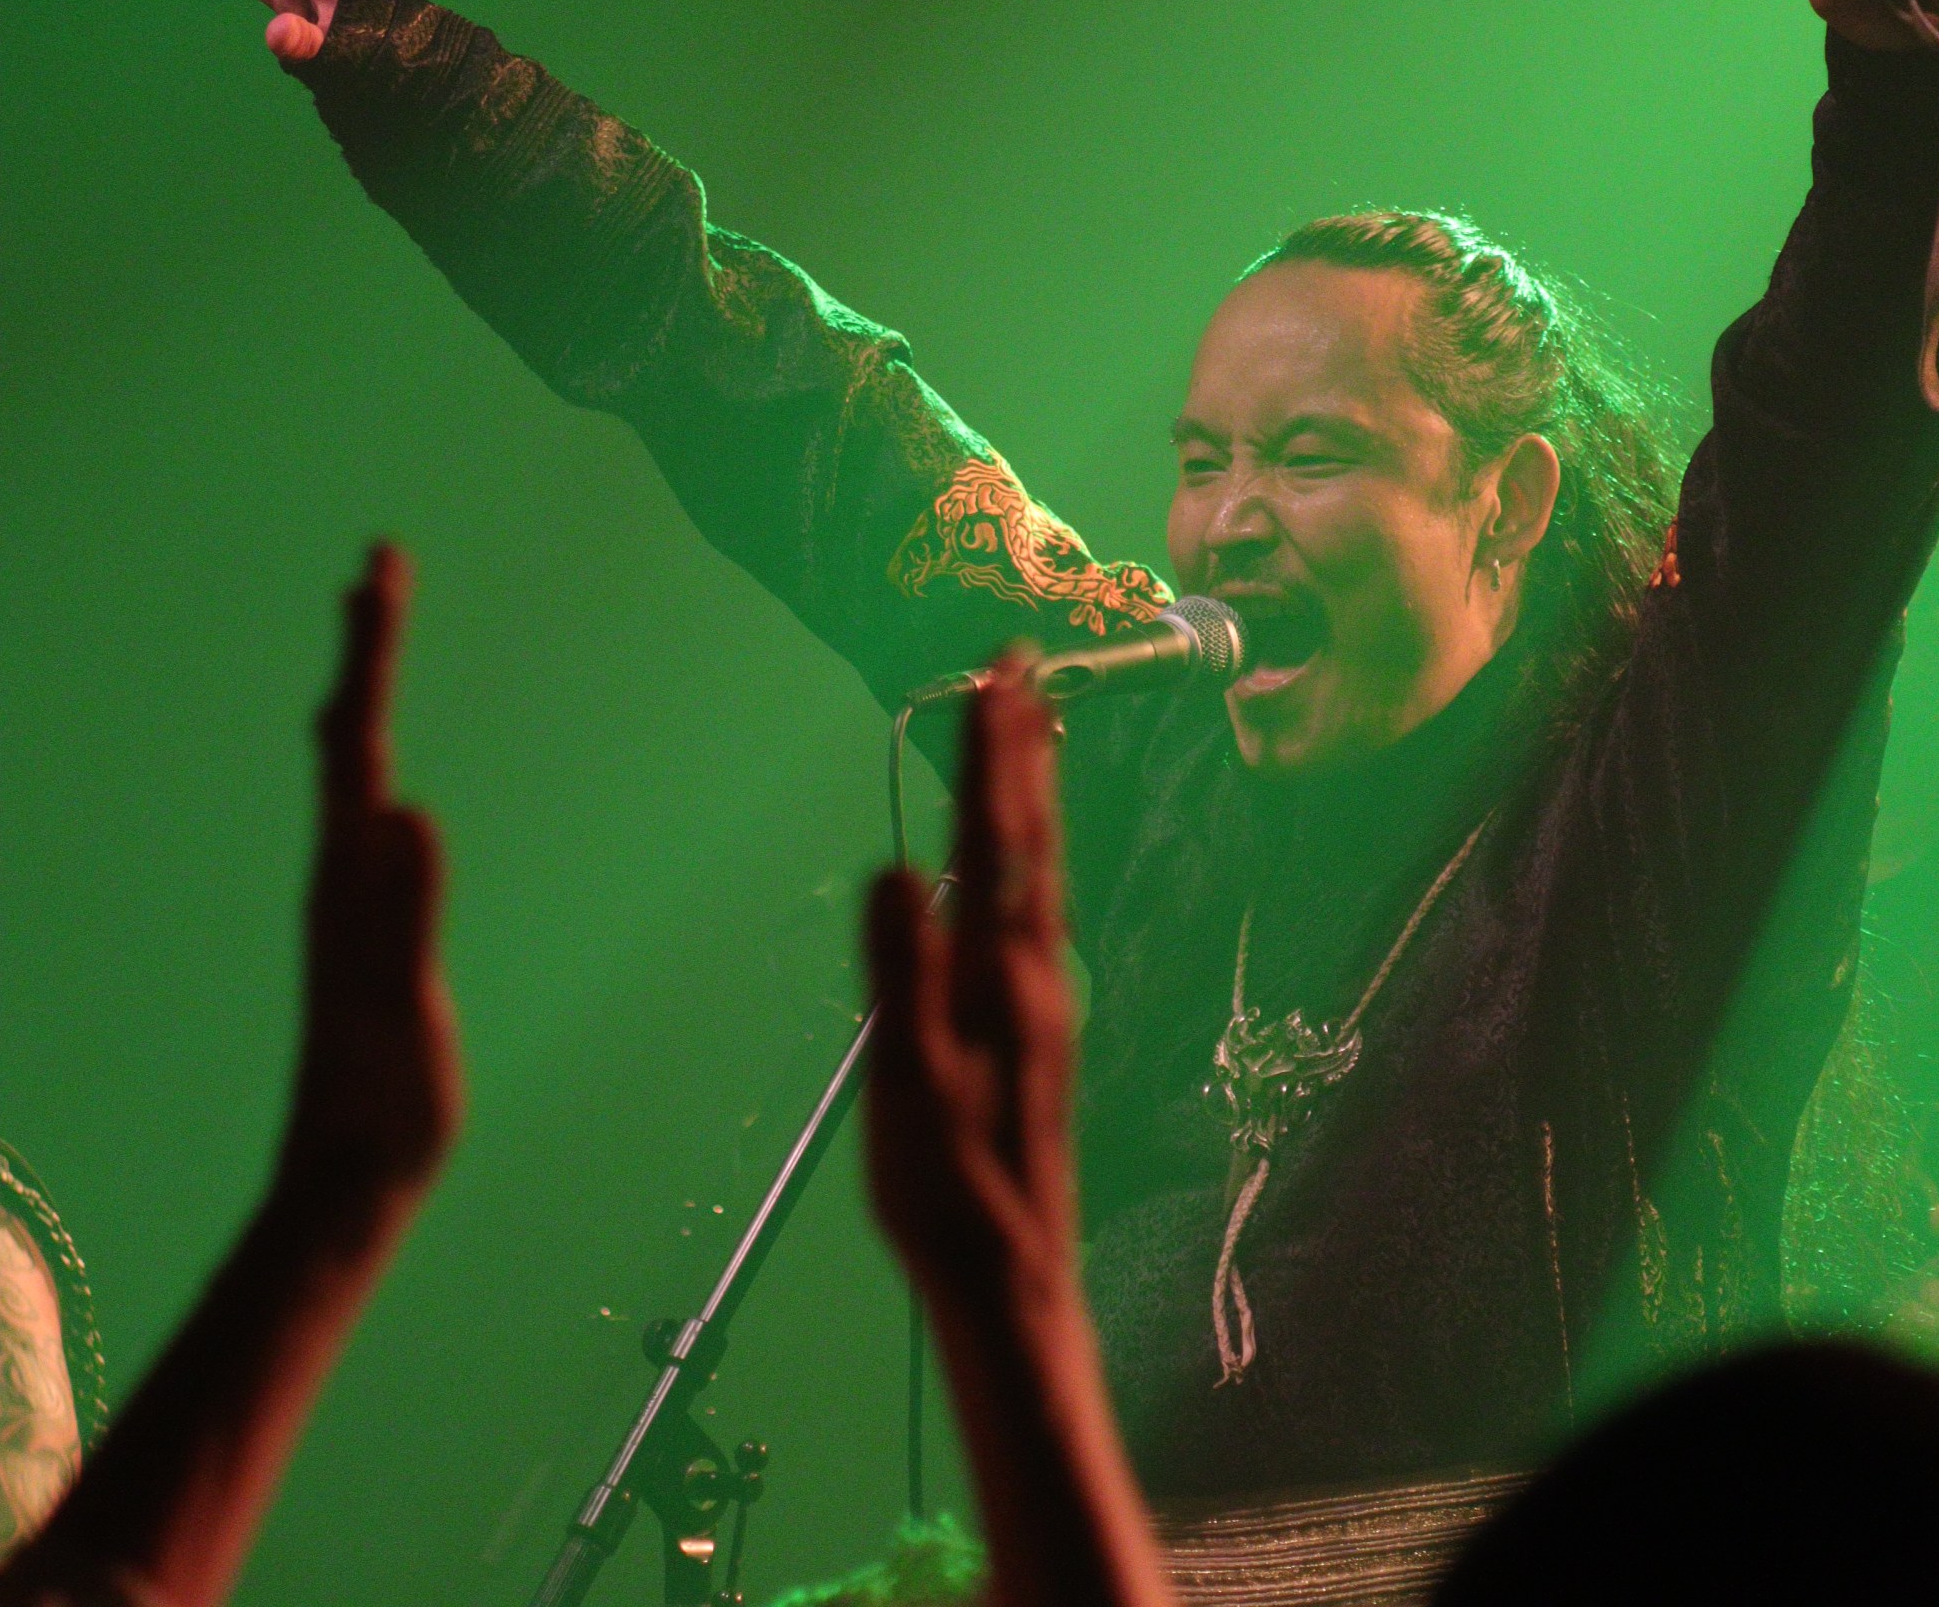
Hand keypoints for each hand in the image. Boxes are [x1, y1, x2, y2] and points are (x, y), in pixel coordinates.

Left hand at [278, 545, 456, 1218]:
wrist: (340, 1184)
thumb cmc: (382, 1107)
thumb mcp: (403, 1012)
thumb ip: (405, 915)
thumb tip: (410, 810)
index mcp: (349, 880)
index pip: (359, 739)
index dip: (373, 649)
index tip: (383, 566)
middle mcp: (339, 875)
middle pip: (347, 735)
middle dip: (368, 645)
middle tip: (382, 565)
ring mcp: (348, 902)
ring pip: (350, 771)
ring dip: (366, 691)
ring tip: (376, 637)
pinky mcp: (364, 930)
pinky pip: (365, 816)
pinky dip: (375, 760)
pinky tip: (382, 778)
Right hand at [864, 651, 1076, 1321]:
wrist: (1013, 1273)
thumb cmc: (946, 1187)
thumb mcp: (906, 1084)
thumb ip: (901, 974)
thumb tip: (892, 869)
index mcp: (1000, 972)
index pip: (995, 837)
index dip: (993, 753)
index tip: (995, 674)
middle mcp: (1037, 969)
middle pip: (1031, 835)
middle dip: (1024, 745)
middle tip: (1023, 664)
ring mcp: (1046, 995)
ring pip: (1040, 866)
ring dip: (1032, 788)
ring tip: (1030, 728)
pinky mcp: (1041, 1023)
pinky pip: (1035, 902)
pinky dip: (1027, 847)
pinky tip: (1021, 853)